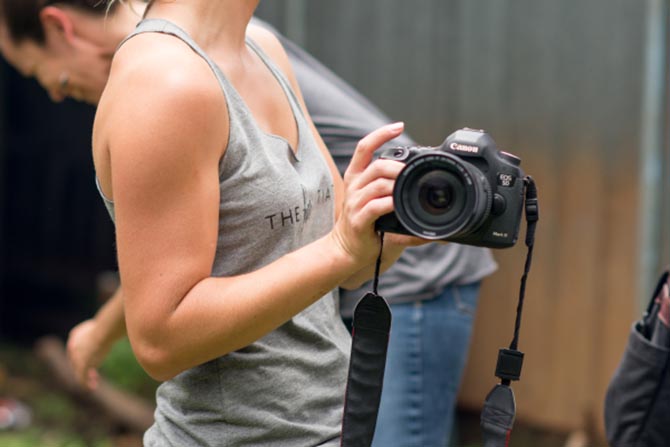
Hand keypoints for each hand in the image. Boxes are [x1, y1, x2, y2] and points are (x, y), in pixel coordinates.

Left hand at [66, 319, 109, 390]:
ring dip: (86, 377)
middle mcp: (72, 346)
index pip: (77, 347)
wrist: (104, 332)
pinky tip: (92, 387)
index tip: (92, 360)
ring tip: (94, 382)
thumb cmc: (109, 326)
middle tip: (94, 374)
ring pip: (78, 370)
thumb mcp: (105, 327)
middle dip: (84, 367)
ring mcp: (76, 356)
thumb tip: (117, 328)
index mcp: (76, 335)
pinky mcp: (81, 365)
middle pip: (76, 360)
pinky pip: (82, 378)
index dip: (84, 355)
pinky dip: (86, 383)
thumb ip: (106, 330)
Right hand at [331, 122, 411, 267]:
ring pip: (378, 184)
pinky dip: (390, 204)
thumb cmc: (365, 223)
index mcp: (356, 177)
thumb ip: (392, 187)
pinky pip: (375, 207)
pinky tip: (398, 205)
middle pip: (376, 165)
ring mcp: (354, 203)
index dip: (381, 134)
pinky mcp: (358, 220)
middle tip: (412, 174)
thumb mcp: (374, 199)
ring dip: (397, 185)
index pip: (364, 147)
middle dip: (397, 167)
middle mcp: (354, 186)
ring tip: (408, 190)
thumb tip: (421, 185)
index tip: (399, 126)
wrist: (346, 248)